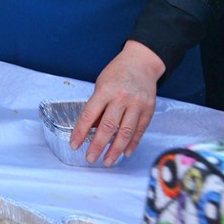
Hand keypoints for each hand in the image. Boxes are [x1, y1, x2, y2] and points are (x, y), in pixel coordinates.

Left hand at [72, 40, 165, 165]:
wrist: (141, 62)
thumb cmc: (117, 73)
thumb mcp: (101, 84)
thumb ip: (97, 106)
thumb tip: (92, 129)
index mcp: (105, 90)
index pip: (89, 115)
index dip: (80, 132)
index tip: (74, 145)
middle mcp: (121, 98)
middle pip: (108, 127)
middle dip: (97, 146)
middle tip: (90, 158)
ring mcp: (137, 104)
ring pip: (125, 132)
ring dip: (115, 150)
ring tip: (108, 161)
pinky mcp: (149, 109)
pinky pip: (140, 130)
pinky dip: (133, 143)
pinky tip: (125, 153)